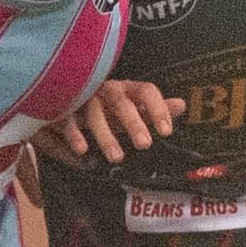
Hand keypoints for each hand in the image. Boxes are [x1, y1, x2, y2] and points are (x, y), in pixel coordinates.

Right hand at [36, 79, 177, 165]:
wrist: (68, 94)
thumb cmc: (107, 105)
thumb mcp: (131, 107)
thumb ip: (154, 107)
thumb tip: (182, 105)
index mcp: (127, 88)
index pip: (147, 91)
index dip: (158, 108)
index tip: (166, 132)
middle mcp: (107, 89)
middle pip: (122, 103)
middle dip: (133, 124)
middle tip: (145, 145)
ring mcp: (84, 97)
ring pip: (96, 114)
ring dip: (106, 136)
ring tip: (117, 158)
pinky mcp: (63, 107)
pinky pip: (68, 120)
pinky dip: (75, 135)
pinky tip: (82, 151)